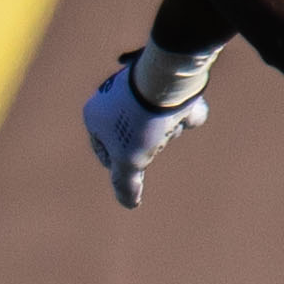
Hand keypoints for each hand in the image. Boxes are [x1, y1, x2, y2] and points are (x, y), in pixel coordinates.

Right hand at [83, 49, 210, 209]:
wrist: (168, 79)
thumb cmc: (141, 120)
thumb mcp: (130, 161)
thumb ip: (126, 184)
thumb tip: (128, 203)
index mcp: (95, 115)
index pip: (105, 152)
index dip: (122, 164)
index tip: (135, 164)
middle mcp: (114, 100)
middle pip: (135, 140)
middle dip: (151, 144)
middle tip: (156, 138)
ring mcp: (140, 90)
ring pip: (158, 125)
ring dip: (169, 129)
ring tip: (172, 120)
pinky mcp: (165, 83)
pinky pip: (178, 109)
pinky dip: (186, 114)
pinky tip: (188, 111)